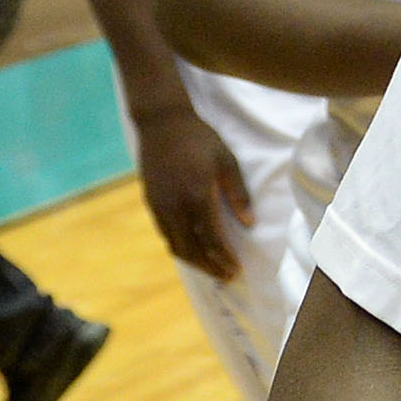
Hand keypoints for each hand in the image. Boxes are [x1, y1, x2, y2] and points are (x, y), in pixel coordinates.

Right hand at [132, 102, 251, 281]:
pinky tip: (192, 249)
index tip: (236, 269)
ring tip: (211, 268)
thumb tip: (250, 224)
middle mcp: (175, 206)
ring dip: (194, 261)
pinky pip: (165, 234)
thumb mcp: (227, 161)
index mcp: (197, 196)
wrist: (162, 123)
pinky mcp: (150, 202)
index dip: (224, 258)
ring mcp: (159, 206)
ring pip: (175, 245)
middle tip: (226, 277)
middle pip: (192, 249)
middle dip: (210, 267)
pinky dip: (180, 247)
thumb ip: (238, 194)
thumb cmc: (200, 139)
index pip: (211, 239)